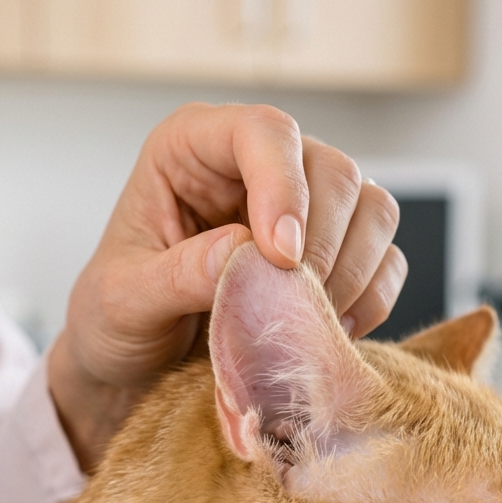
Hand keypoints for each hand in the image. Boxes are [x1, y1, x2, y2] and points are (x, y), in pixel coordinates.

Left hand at [48, 103, 406, 468]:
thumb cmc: (115, 321)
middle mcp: (256, 167)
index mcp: (193, 149)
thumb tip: (244, 254)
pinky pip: (386, 259)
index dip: (283, 186)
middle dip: (324, 243)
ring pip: (373, 208)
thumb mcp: (123, 301)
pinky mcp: (335, 255)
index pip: (263, 132)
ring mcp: (304, 209)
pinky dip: (371, 299)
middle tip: (291, 305)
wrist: (136, 370)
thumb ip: (177, 274)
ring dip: (354, 271)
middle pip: (334, 169)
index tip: (280, 257)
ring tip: (307, 322)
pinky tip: (330, 331)